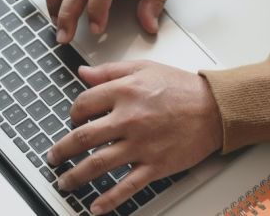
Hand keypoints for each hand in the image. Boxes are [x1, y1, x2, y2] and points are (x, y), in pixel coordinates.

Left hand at [46, 61, 222, 214]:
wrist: (216, 108)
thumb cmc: (183, 88)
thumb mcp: (145, 68)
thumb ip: (111, 71)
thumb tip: (83, 73)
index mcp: (125, 92)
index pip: (83, 104)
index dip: (73, 113)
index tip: (72, 120)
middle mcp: (130, 119)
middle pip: (82, 137)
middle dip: (61, 150)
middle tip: (53, 156)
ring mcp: (141, 145)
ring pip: (98, 164)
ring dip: (75, 176)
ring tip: (64, 182)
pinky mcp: (155, 165)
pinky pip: (126, 186)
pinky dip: (108, 199)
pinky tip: (95, 206)